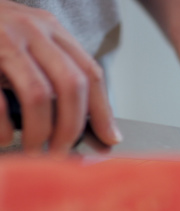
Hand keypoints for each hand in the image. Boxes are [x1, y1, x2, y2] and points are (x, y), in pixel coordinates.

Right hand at [0, 1, 121, 155]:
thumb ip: (57, 72)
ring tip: (37, 150)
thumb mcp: (31, 42)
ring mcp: (3, 40)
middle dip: (72, 126)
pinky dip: (4, 127)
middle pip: (72, 84)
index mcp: (52, 30)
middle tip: (63, 152)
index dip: (103, 110)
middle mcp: (32, 31)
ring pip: (38, 94)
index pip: (91, 72)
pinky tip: (5, 137)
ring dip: (41, 131)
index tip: (109, 138)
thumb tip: (94, 124)